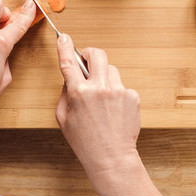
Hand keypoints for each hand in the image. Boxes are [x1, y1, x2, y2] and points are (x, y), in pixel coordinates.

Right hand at [56, 38, 141, 177]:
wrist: (112, 157)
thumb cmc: (85, 141)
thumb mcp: (63, 118)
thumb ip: (66, 94)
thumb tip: (71, 77)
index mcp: (79, 93)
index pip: (69, 62)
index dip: (65, 47)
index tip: (64, 38)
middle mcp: (99, 88)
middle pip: (97, 54)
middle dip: (90, 54)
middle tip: (87, 60)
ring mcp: (118, 91)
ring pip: (111, 70)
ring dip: (104, 77)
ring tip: (102, 99)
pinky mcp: (132, 96)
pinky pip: (122, 86)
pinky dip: (117, 93)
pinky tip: (113, 110)